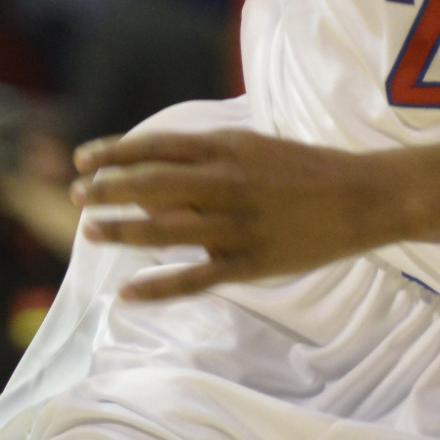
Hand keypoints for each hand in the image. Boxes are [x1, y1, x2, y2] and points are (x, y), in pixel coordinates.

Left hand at [73, 127, 394, 299]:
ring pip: (164, 231)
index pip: (155, 147)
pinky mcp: (250, 263)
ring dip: (121, 231)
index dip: (114, 152)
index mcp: (228, 148)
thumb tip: (156, 175)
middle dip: (107, 190)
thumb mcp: (255, 147)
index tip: (83, 159)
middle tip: (76, 196)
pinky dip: (156, 287)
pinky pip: (194, 279)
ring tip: (91, 231)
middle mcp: (227, 184)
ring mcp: (237, 226)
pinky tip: (127, 292)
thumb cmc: (308, 170)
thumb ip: (209, 157)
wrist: (364, 197)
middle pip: (150, 186)